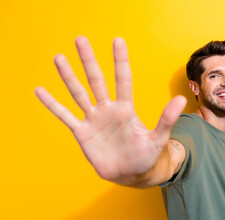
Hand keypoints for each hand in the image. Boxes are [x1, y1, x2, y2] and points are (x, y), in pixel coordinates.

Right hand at [35, 36, 185, 184]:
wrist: (132, 173)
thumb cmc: (147, 155)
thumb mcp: (158, 138)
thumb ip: (166, 119)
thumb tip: (181, 99)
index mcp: (126, 108)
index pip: (123, 80)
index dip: (120, 61)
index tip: (117, 40)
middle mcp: (108, 110)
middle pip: (97, 80)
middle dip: (89, 61)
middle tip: (80, 39)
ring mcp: (94, 120)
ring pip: (79, 93)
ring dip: (68, 77)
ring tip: (58, 58)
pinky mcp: (83, 133)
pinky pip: (65, 116)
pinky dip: (53, 104)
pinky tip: (40, 90)